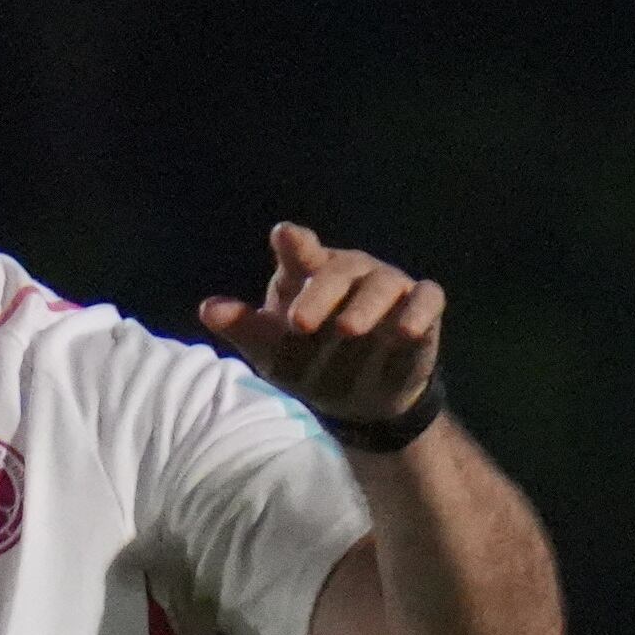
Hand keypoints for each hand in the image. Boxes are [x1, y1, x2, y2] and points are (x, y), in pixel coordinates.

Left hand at [199, 224, 442, 433]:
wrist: (358, 398)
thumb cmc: (309, 360)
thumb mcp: (272, 350)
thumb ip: (244, 327)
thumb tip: (207, 308)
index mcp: (309, 273)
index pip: (300, 250)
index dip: (294, 242)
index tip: (285, 236)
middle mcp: (350, 272)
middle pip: (338, 270)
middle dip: (320, 294)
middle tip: (300, 324)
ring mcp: (388, 286)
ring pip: (382, 284)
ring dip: (365, 307)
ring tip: (348, 330)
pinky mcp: (420, 308)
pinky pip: (427, 299)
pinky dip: (419, 311)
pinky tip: (405, 331)